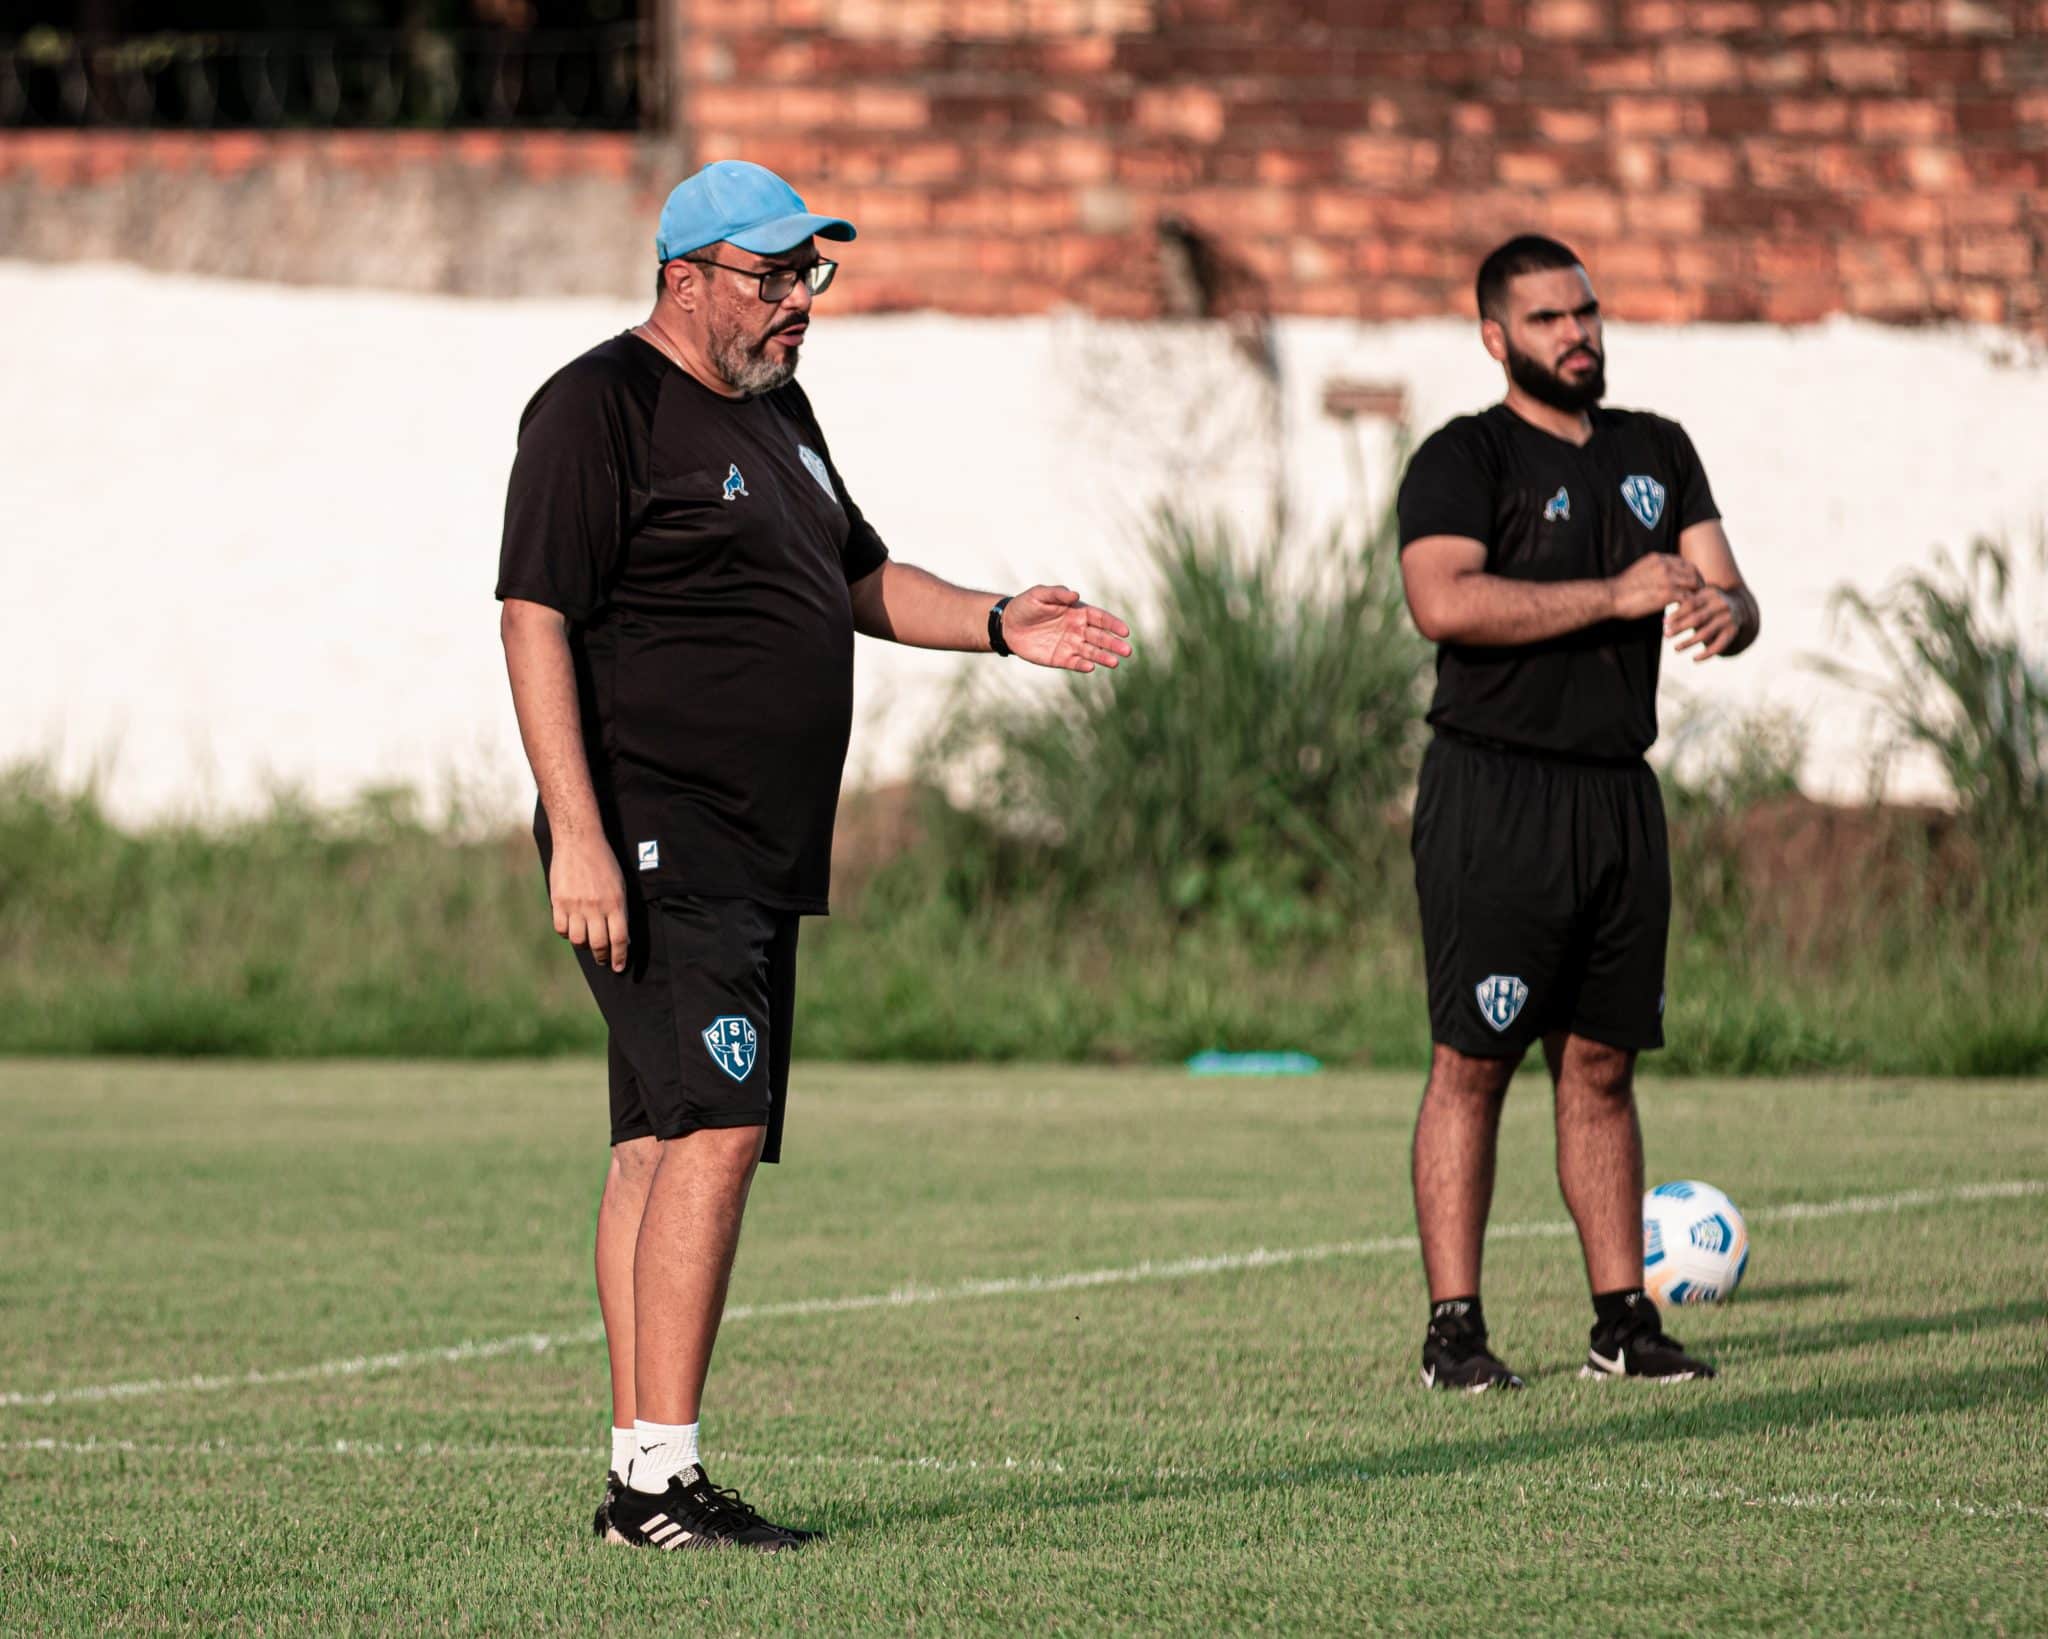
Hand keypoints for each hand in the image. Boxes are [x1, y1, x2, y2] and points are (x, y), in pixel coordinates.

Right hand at [550, 832, 628, 972]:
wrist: (579, 841)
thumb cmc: (604, 862)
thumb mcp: (620, 885)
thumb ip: (620, 911)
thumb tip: (623, 938)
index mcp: (615, 902)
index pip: (620, 939)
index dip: (620, 957)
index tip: (619, 967)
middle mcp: (596, 907)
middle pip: (599, 943)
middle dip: (603, 957)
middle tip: (603, 960)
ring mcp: (576, 905)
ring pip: (578, 940)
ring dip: (584, 946)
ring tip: (588, 944)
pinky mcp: (559, 901)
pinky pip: (561, 929)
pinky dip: (567, 933)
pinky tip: (572, 929)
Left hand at [1001, 585, 1133, 672]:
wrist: (1008, 624)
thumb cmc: (1026, 605)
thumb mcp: (1039, 594)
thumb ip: (1057, 593)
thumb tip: (1076, 594)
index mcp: (1077, 612)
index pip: (1100, 618)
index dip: (1113, 624)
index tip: (1125, 631)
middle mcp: (1078, 629)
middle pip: (1100, 637)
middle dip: (1114, 644)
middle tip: (1127, 651)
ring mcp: (1070, 645)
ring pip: (1091, 652)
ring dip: (1103, 657)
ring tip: (1115, 663)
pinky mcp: (1060, 658)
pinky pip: (1075, 662)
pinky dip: (1083, 665)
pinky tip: (1091, 667)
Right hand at [1608, 553, 1701, 620]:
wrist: (1610, 596)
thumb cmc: (1620, 588)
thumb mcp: (1639, 570)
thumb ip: (1652, 571)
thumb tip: (1659, 579)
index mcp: (1658, 558)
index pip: (1683, 562)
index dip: (1691, 572)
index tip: (1692, 581)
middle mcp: (1665, 565)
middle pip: (1693, 570)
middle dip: (1699, 581)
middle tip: (1701, 593)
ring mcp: (1668, 579)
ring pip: (1694, 584)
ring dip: (1698, 594)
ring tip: (1698, 604)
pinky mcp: (1668, 594)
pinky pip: (1689, 598)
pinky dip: (1691, 606)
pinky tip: (1689, 612)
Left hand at [1666, 585, 1740, 661]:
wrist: (1738, 606)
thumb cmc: (1708, 603)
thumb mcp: (1700, 597)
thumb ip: (1684, 603)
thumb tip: (1664, 621)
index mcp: (1710, 594)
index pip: (1691, 604)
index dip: (1677, 614)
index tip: (1664, 623)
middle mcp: (1721, 606)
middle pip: (1697, 619)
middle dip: (1680, 628)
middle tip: (1666, 635)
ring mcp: (1728, 619)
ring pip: (1706, 633)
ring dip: (1689, 642)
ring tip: (1676, 648)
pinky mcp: (1732, 632)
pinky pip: (1719, 646)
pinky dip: (1706, 654)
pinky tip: (1694, 659)